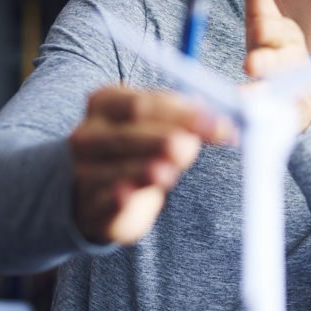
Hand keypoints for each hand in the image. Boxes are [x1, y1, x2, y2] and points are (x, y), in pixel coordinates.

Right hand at [69, 86, 232, 244]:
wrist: (101, 189)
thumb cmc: (140, 146)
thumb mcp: (161, 123)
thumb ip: (189, 117)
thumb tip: (226, 111)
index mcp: (107, 102)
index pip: (143, 104)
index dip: (182, 114)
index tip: (218, 124)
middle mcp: (89, 134)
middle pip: (128, 134)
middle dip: (165, 139)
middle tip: (193, 146)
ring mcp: (85, 171)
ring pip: (117, 169)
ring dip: (145, 169)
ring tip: (167, 172)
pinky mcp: (92, 207)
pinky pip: (106, 201)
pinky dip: (118, 198)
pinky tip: (129, 196)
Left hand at [239, 0, 310, 128]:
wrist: (302, 93)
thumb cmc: (275, 50)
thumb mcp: (266, 20)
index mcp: (283, 37)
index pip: (271, 32)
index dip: (264, 35)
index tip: (255, 42)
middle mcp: (290, 63)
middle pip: (277, 62)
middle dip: (265, 64)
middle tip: (251, 67)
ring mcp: (289, 92)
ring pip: (273, 93)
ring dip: (258, 99)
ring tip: (241, 104)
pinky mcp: (285, 119)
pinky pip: (273, 121)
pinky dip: (260, 124)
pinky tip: (245, 128)